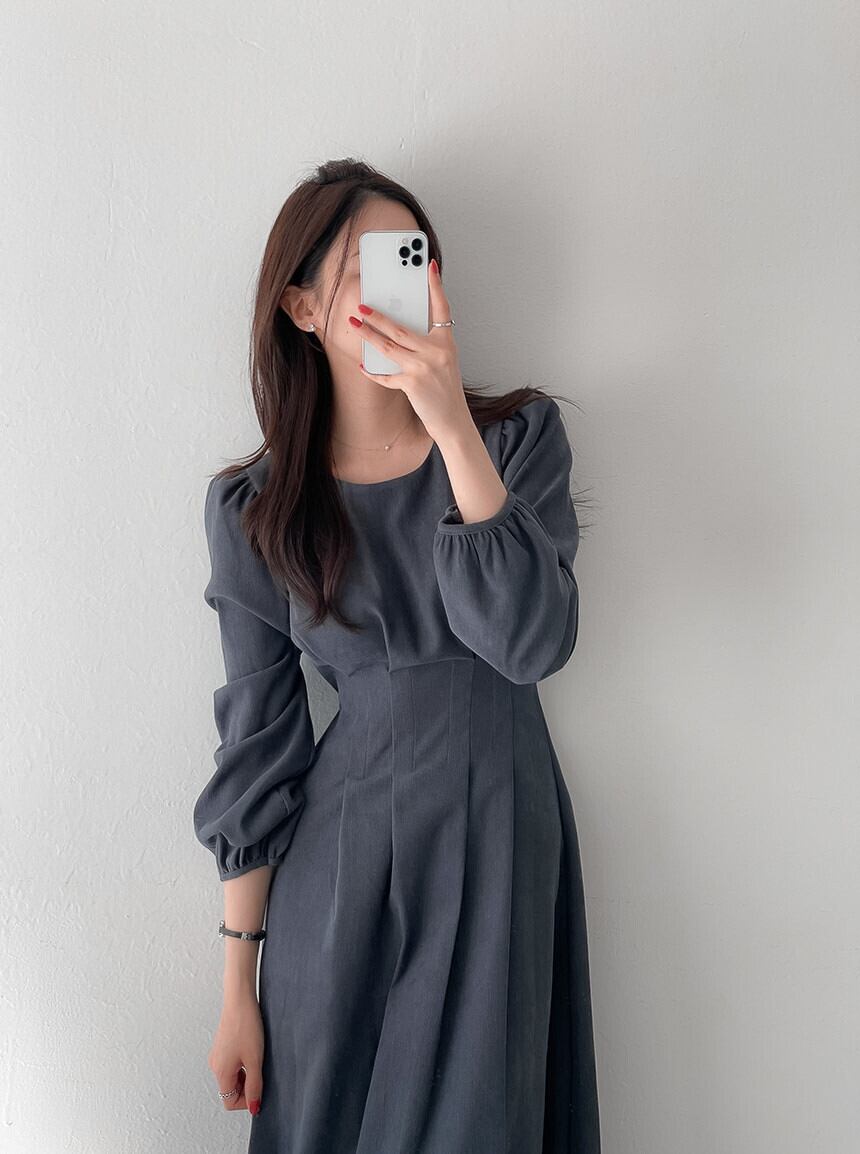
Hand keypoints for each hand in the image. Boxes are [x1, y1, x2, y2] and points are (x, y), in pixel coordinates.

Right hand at [208, 992, 264, 1116]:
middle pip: (230, 1091)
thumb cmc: (246, 1026)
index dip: (247, 1101)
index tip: (260, 1088)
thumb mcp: (255, 1059)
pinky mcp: (221, 1047)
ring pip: (232, 1077)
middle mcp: (215, 1066)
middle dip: (247, 1087)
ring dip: (245, 1075)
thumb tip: (254, 1107)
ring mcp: (217, 1056)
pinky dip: (242, 1064)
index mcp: (221, 1072)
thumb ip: (255, 1086)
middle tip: (260, 1070)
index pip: (230, 1103)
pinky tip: (251, 1050)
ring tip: (257, 1058)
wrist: (239, 1000)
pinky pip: (231, 1065)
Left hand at [351, 258, 470, 442]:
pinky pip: (386, 375)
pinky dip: (373, 371)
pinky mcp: (413, 384)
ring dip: (367, 335)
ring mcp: (424, 367)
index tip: (429, 265)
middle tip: (361, 305)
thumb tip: (397, 331)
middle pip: (401, 327)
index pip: (442, 308)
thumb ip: (426, 345)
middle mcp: (437, 351)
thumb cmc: (445, 390)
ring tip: (353, 324)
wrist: (453, 420)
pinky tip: (362, 365)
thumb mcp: (443, 362)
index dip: (436, 286)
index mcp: (446, 342)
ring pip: (388, 346)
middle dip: (377, 315)